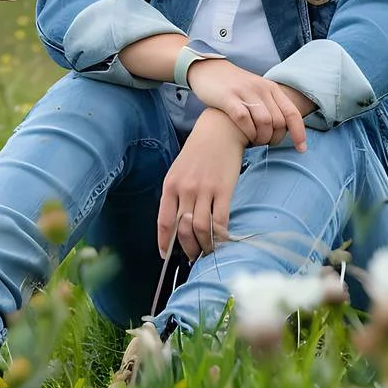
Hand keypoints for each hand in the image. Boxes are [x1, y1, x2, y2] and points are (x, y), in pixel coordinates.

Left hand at [158, 109, 247, 261]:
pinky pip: (220, 220)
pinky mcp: (224, 189)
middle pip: (182, 229)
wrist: (220, 130)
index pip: (164, 221)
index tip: (166, 255)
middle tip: (193, 256)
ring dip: (204, 245)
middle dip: (187, 248)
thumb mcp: (180, 170)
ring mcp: (204, 190)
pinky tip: (221, 240)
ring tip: (207, 251)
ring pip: (200, 228)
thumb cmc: (200, 151)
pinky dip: (220, 235)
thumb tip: (179, 222)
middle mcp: (185, 189)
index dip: (164, 242)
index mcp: (170, 185)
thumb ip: (176, 194)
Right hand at [185, 59, 309, 150]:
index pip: (292, 113)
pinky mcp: (227, 98)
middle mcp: (261, 89)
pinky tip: (245, 137)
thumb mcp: (257, 91)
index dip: (299, 133)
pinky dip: (248, 132)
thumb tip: (286, 131)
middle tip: (265, 143)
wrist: (208, 70)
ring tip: (255, 141)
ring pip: (264, 122)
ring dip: (261, 138)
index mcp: (271, 88)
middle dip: (274, 138)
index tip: (301, 149)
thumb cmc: (235, 87)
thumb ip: (271, 107)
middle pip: (278, 122)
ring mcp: (244, 92)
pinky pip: (244, 119)